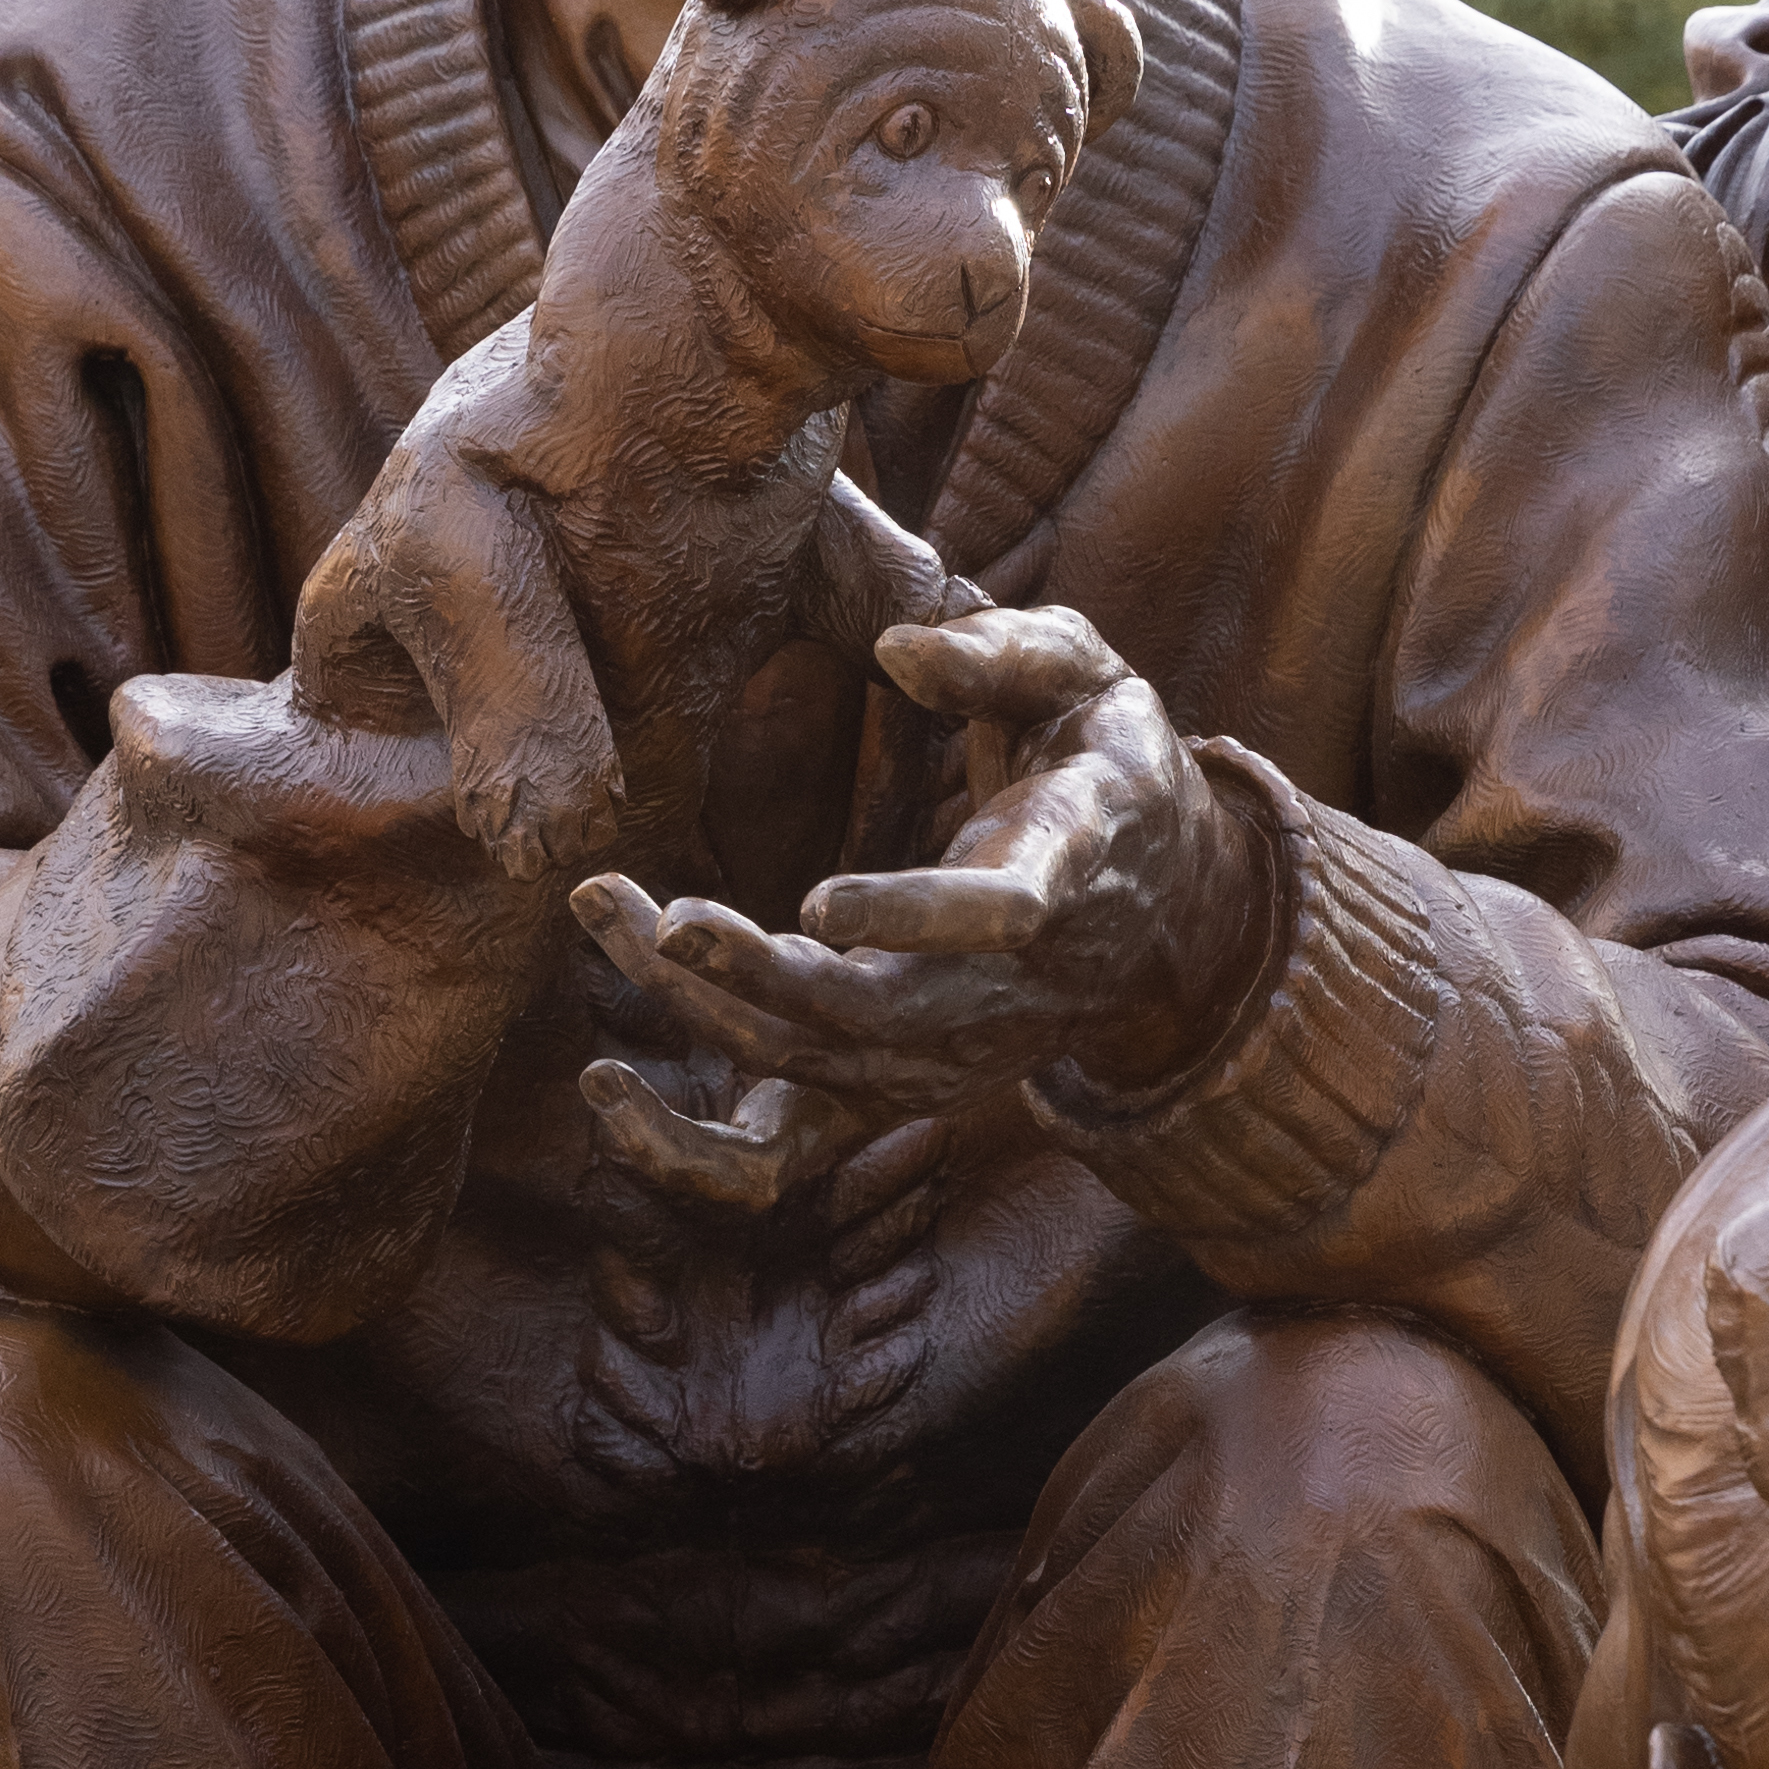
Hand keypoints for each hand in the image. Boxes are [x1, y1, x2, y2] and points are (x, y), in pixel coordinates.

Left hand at [571, 604, 1270, 1118]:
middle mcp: (1016, 989)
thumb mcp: (1084, 677)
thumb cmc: (1100, 760)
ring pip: (825, 1063)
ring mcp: (963, 1054)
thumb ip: (1000, 653)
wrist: (1159, 902)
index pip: (1005, 913)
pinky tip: (613, 1038)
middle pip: (886, 1014)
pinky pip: (797, 1120)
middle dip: (766, 977)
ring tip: (609, 913)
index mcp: (1070, 872)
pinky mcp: (910, 1086)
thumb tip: (899, 647)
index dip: (920, 917)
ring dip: (710, 1005)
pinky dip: (706, 1090)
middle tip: (660, 918)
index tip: (821, 904)